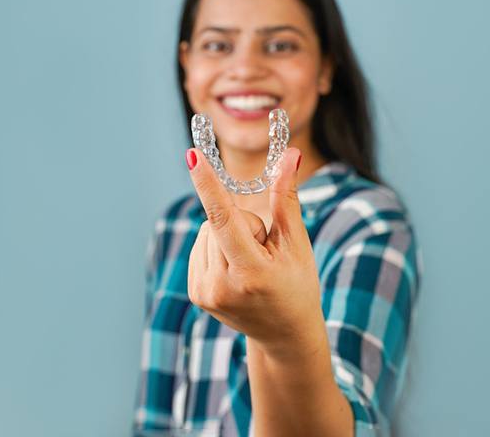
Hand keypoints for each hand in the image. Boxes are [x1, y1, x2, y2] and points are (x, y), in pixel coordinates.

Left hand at [185, 147, 324, 358]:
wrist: (285, 334)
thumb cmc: (298, 284)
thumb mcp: (297, 243)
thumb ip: (286, 198)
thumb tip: (290, 155)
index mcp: (251, 273)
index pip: (224, 219)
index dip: (208, 184)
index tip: (191, 156)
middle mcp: (221, 286)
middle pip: (218, 220)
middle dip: (242, 222)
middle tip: (263, 250)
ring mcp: (204, 293)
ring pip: (205, 231)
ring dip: (227, 234)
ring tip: (250, 262)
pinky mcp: (195, 293)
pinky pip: (200, 245)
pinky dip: (217, 246)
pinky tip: (235, 267)